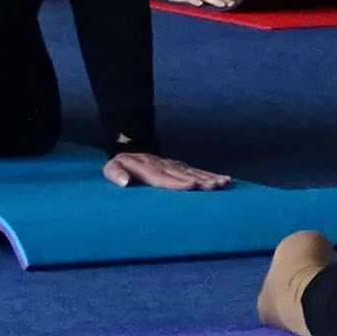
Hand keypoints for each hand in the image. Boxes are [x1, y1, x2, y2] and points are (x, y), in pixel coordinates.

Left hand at [103, 151, 230, 192]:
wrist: (130, 148)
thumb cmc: (120, 165)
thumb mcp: (111, 168)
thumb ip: (116, 173)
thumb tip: (124, 182)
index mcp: (148, 170)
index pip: (164, 178)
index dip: (177, 183)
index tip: (191, 187)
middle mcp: (164, 167)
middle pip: (184, 175)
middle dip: (200, 181)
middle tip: (216, 187)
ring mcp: (174, 166)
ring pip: (194, 172)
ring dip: (210, 178)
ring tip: (224, 184)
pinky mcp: (181, 167)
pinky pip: (198, 171)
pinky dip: (211, 175)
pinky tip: (225, 180)